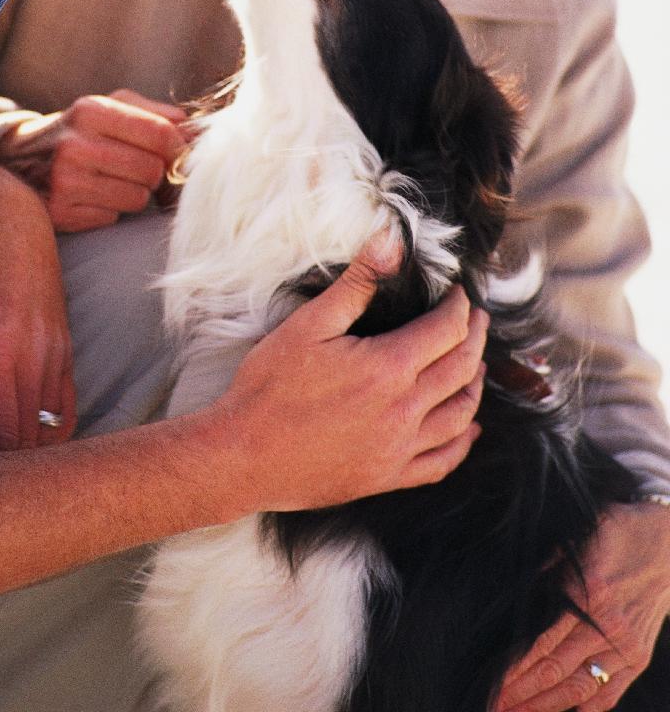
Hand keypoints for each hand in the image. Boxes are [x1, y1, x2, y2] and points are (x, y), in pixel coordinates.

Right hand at [0, 88, 188, 231]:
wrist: (15, 160)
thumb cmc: (77, 132)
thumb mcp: (107, 107)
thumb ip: (152, 112)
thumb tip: (190, 128)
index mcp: (91, 111)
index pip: (162, 134)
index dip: (176, 149)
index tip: (172, 155)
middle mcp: (75, 144)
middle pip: (153, 170)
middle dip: (153, 174)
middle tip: (137, 170)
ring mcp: (64, 181)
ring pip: (137, 198)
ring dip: (133, 194)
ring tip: (110, 181)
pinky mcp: (60, 212)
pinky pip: (112, 218)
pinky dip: (109, 211)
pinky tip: (90, 197)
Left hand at [0, 160, 75, 449]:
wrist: (7, 214)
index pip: (2, 436)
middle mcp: (34, 357)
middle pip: (31, 442)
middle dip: (7, 469)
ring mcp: (57, 352)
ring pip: (53, 429)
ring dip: (28, 452)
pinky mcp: (66, 347)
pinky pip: (65, 405)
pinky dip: (47, 429)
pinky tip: (19, 433)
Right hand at [212, 239, 487, 512]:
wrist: (242, 456)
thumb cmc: (269, 386)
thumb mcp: (308, 325)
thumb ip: (356, 283)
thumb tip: (391, 242)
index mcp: (388, 368)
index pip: (447, 330)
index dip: (459, 307)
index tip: (458, 293)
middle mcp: (403, 411)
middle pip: (461, 369)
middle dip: (474, 337)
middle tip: (476, 319)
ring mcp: (398, 449)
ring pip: (460, 415)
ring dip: (474, 385)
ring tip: (475, 364)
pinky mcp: (386, 477)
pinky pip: (441, 462)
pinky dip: (463, 442)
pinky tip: (468, 429)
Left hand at [495, 502, 669, 710]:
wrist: (668, 543)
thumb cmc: (615, 533)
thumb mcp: (577, 538)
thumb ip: (546, 569)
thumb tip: (512, 594)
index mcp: (588, 594)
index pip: (542, 642)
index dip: (514, 667)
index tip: (489, 681)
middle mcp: (608, 626)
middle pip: (556, 670)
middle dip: (521, 692)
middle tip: (491, 704)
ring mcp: (626, 647)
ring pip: (579, 688)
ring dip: (545, 706)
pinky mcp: (639, 658)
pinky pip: (609, 694)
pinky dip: (584, 709)